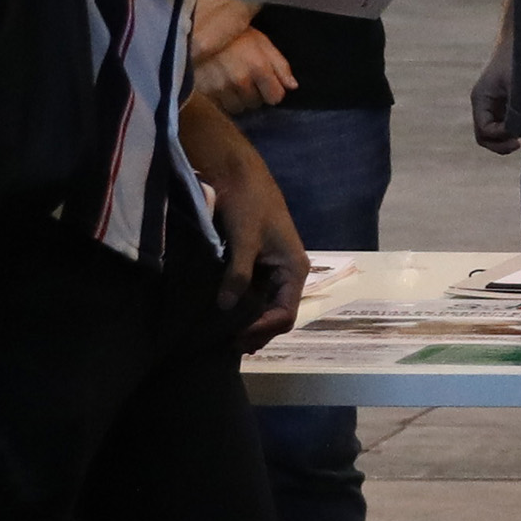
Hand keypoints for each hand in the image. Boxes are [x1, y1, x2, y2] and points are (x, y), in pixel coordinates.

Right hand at [192, 22, 297, 114]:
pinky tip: (221, 86)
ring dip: (239, 100)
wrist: (199, 31)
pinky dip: (223, 100)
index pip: (275, 97)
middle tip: (247, 80)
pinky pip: (221, 107)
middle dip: (255, 94)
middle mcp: (241, 80)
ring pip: (238, 108)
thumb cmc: (236, 36)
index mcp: (258, 67)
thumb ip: (280, 65)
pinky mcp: (206, 92)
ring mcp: (222, 88)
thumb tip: (292, 86)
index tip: (268, 85)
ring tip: (234, 84)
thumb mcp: (263, 43)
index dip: (273, 91)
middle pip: (256, 103)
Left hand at [215, 173, 312, 349]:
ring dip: (250, 323)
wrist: (239, 175)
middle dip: (257, 332)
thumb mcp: (244, 239)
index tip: (234, 338)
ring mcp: (274, 270)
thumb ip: (238, 275)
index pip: (285, 313)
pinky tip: (227, 317)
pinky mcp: (259, 264)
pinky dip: (244, 309)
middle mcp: (289, 273)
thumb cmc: (249, 204)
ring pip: (267, 306)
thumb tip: (226, 307)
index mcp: (294, 268)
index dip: (262, 329)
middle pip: (279, 315)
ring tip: (226, 337)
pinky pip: (256, 294)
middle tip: (228, 345)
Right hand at [469, 34, 520, 156]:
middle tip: (520, 144)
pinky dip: (514, 129)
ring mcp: (493, 104)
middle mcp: (483, 104)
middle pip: (485, 136)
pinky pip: (504, 123)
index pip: (485, 130)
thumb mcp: (520, 86)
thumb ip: (518, 109)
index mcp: (481, 99)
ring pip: (494, 132)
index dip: (501, 137)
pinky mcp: (505, 102)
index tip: (519, 136)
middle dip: (501, 143)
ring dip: (508, 137)